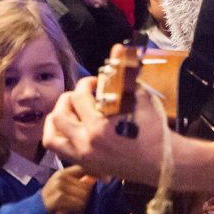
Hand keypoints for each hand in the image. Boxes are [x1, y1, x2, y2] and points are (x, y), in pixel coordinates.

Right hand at [39, 165, 93, 213]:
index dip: (97, 175)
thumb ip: (80, 183)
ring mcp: (58, 186)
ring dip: (81, 207)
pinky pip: (78, 204)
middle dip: (85, 198)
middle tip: (76, 206)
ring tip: (72, 210)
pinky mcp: (58, 198)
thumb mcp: (66, 190)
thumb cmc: (54, 203)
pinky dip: (77, 212)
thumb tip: (97, 179)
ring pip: (84, 196)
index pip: (85, 168)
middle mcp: (60, 177)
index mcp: (63, 173)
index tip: (102, 182)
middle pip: (87, 186)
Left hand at [43, 63, 170, 185]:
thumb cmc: (154, 131)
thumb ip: (125, 74)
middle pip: (59, 115)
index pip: (78, 96)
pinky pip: (60, 151)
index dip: (86, 83)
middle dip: (68, 99)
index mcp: (98, 127)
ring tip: (70, 113)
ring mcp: (84, 157)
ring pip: (51, 137)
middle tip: (82, 97)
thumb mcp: (141, 98)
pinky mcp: (86, 165)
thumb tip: (118, 48)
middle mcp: (86, 144)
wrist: (162, 163)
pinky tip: (73, 128)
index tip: (96, 83)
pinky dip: (61, 137)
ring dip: (57, 121)